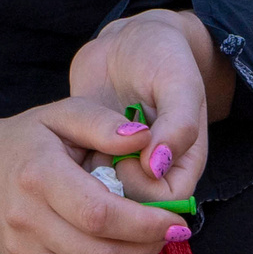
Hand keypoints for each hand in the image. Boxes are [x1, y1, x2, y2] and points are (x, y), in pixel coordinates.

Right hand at [0, 99, 189, 253]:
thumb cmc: (27, 141)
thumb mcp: (62, 114)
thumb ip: (104, 123)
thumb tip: (146, 140)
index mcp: (38, 176)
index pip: (99, 214)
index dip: (145, 223)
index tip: (176, 218)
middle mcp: (26, 221)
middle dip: (147, 248)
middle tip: (168, 230)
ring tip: (146, 244)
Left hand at [69, 8, 225, 200]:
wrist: (125, 43)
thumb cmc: (161, 58)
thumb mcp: (178, 83)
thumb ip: (177, 124)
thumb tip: (158, 166)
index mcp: (181, 164)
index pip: (165, 205)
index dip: (144, 190)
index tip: (128, 156)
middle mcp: (152, 175)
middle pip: (131, 210)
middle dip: (112, 183)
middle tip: (103, 149)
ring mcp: (120, 170)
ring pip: (102, 198)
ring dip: (89, 174)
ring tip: (89, 142)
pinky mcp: (92, 161)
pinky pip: (78, 182)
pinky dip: (71, 166)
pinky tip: (73, 141)